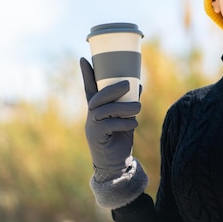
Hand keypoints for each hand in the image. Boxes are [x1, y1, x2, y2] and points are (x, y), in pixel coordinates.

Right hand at [80, 57, 140, 180]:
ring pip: (104, 111)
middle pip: (96, 98)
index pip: (89, 88)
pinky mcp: (97, 137)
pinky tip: (134, 124)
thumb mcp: (125, 117)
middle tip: (127, 83)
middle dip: (111, 88)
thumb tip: (139, 84)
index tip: (84, 58)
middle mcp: (92, 116)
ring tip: (139, 106)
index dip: (86, 74)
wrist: (116, 164)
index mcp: (97, 109)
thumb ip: (129, 102)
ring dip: (123, 107)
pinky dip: (124, 123)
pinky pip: (110, 125)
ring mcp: (92, 127)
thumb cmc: (120, 137)